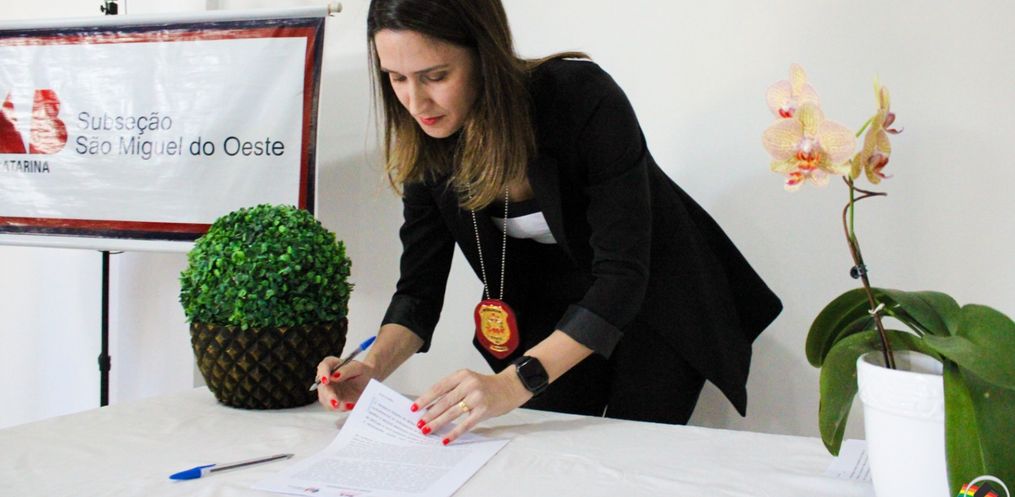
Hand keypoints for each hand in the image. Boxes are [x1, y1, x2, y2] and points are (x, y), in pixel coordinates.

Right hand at [314, 357, 374, 412]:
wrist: (370, 382)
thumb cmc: (364, 372)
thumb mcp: (359, 368)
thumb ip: (347, 370)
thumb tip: (335, 375)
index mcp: (332, 364)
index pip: (323, 367)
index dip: (323, 374)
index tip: (326, 381)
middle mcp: (327, 377)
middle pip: (322, 386)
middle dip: (328, 395)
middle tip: (335, 401)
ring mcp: (328, 389)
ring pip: (324, 398)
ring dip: (333, 404)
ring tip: (346, 405)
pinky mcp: (332, 399)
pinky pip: (331, 406)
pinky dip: (339, 408)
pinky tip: (349, 405)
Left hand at [411, 367, 532, 444]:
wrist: (510, 387)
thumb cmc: (487, 387)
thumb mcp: (468, 382)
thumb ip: (452, 391)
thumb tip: (431, 407)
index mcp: (462, 375)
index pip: (439, 387)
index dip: (425, 398)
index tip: (415, 407)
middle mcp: (469, 384)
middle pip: (444, 401)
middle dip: (429, 414)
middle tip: (419, 423)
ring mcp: (477, 397)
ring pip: (452, 413)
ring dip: (437, 423)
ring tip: (427, 430)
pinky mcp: (484, 410)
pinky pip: (465, 424)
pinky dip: (454, 433)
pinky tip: (446, 439)